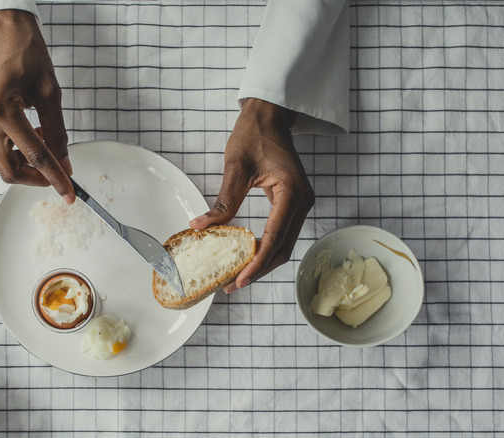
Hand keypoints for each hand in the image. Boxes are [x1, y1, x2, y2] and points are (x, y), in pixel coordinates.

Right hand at [0, 9, 73, 202]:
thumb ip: (57, 131)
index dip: (54, 177)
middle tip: (60, 172)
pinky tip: (29, 134)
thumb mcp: (50, 91)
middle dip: (37, 177)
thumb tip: (64, 161)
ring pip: (0, 162)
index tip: (69, 192)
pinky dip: (14, 149)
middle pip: (9, 169)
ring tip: (45, 140)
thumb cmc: (24, 50)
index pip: (33, 155)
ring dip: (26, 161)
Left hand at [190, 98, 313, 292]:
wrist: (269, 116)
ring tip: (237, 276)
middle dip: (258, 269)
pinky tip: (247, 257)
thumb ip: (223, 201)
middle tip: (232, 284)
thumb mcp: (235, 167)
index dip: (257, 262)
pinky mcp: (294, 203)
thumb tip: (200, 227)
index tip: (239, 279)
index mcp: (292, 191)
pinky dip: (266, 248)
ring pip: (284, 244)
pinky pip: (282, 233)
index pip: (274, 237)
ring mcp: (301, 203)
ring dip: (262, 262)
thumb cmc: (254, 135)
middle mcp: (303, 200)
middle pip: (283, 247)